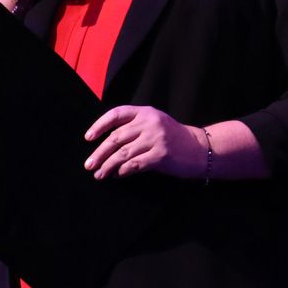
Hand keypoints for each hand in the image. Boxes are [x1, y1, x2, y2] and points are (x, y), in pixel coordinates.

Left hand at [84, 105, 204, 179]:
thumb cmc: (173, 138)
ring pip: (123, 154)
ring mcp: (156, 139)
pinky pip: (134, 165)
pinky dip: (122, 172)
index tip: (88, 138)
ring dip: (107, 166)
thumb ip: (133, 127)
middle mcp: (150, 123)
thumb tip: (104, 144)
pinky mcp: (161, 155)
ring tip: (99, 174)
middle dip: (99, 153)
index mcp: (146, 112)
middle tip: (89, 165)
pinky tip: (117, 175)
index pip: (117, 114)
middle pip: (116, 138)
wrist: (199, 149)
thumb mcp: (155, 124)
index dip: (99, 125)